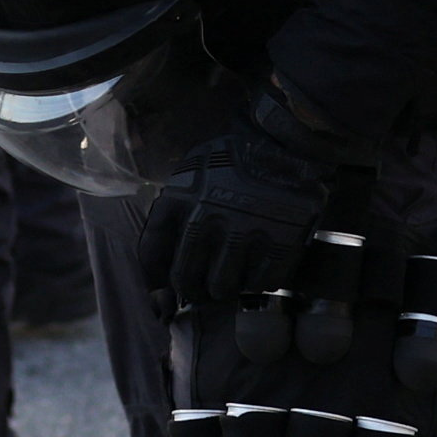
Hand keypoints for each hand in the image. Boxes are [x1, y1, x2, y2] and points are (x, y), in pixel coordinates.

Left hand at [134, 109, 341, 321]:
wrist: (283, 142)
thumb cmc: (231, 163)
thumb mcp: (190, 176)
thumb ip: (173, 218)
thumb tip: (161, 285)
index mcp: (179, 198)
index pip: (152, 254)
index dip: (155, 281)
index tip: (164, 293)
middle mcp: (207, 218)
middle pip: (186, 279)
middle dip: (191, 291)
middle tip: (202, 290)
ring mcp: (244, 232)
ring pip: (222, 289)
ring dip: (225, 289)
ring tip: (232, 274)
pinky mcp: (278, 243)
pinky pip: (259, 283)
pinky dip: (257, 281)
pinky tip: (258, 265)